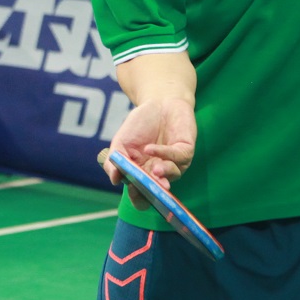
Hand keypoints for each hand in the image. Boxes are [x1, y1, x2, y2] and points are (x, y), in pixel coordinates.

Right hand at [98, 96, 196, 211]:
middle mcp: (160, 173)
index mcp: (143, 175)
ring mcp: (175, 163)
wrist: (158, 102)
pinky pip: (178, 157)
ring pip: (172, 175)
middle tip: (145, 189)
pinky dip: (164, 154)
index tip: (132, 191)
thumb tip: (114, 179)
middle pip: (158, 189)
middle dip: (153, 191)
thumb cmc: (139, 125)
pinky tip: (149, 149)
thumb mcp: (120, 142)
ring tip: (153, 169)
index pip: (142, 196)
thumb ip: (115, 160)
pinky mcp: (186, 151)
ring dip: (162, 175)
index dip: (138, 197)